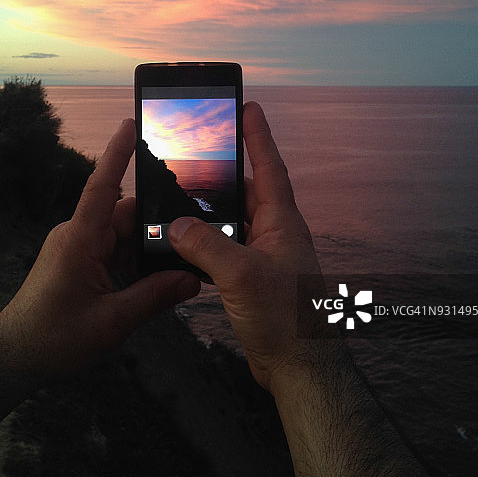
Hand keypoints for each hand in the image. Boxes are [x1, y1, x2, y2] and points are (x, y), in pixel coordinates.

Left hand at [0, 118, 200, 379]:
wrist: (15, 356)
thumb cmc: (53, 338)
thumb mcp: (111, 322)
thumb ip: (154, 297)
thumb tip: (192, 279)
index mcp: (80, 240)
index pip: (102, 186)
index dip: (118, 154)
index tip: (132, 123)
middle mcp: (79, 235)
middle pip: (127, 216)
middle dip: (158, 229)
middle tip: (191, 247)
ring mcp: (78, 246)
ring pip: (124, 235)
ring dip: (146, 252)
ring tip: (173, 276)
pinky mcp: (80, 259)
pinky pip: (115, 249)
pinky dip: (134, 262)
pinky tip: (151, 283)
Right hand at [168, 101, 325, 393]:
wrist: (299, 369)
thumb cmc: (286, 320)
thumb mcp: (241, 275)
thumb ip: (207, 245)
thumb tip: (177, 224)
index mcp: (282, 223)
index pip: (269, 167)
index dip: (258, 136)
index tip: (248, 106)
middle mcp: (276, 234)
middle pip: (249, 190)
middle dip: (228, 169)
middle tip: (203, 147)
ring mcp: (266, 257)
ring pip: (235, 221)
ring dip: (214, 209)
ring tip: (186, 192)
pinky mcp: (254, 280)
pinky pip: (228, 249)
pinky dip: (208, 243)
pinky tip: (187, 244)